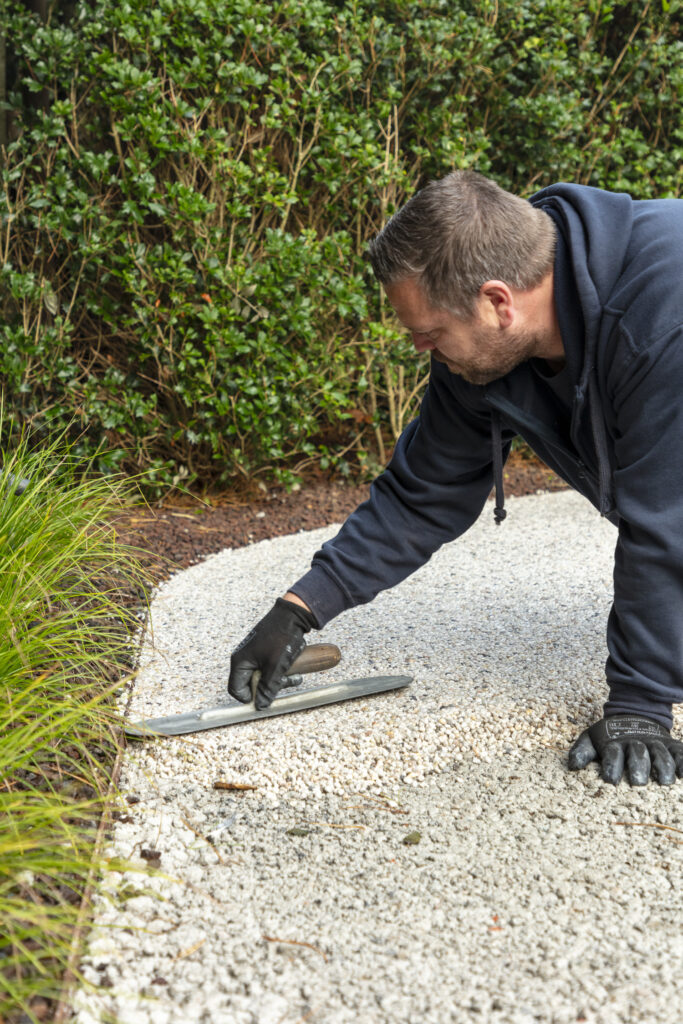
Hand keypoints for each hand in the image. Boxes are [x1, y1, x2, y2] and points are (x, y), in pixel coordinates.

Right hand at [228, 598, 316, 708]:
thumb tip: (261, 705)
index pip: (236, 689)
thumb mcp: (276, 666)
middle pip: (252, 685)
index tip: (266, 698)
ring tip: (295, 676)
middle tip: (284, 683)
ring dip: (279, 681)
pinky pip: (271, 669)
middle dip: (270, 688)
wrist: (293, 615)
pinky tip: (295, 671)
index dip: (250, 698)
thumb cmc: (281, 637)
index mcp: (240, 661)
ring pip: (264, 678)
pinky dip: (282, 673)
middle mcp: (245, 659)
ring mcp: (255, 656)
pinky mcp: (265, 653)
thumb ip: (268, 688)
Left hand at [568, 714, 682, 785]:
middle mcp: (636, 743)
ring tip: (663, 781)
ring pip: (661, 755)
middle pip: (638, 755)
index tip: (610, 780)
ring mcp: (655, 743)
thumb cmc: (609, 736)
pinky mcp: (671, 745)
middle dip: (638, 768)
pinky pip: (681, 752)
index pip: (612, 754)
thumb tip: (573, 766)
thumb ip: (582, 751)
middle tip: (637, 782)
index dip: (611, 766)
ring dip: (662, 767)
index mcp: (615, 743)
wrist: (634, 715)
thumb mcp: (592, 739)